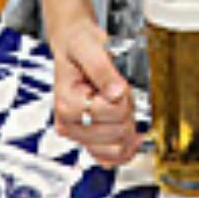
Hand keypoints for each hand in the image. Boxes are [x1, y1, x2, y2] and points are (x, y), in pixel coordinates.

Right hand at [51, 19, 139, 165]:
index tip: (118, 82)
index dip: (125, 95)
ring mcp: (77, 133)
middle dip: (127, 110)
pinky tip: (131, 137)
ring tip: (122, 106)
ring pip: (115, 149)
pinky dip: (123, 149)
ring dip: (127, 127)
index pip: (113, 112)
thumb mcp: (91, 47)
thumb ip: (103, 70)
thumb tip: (116, 92)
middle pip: (117, 133)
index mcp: (67, 104)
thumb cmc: (80, 43)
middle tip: (120, 91)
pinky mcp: (86, 136)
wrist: (73, 42)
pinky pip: (107, 157)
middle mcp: (68, 123)